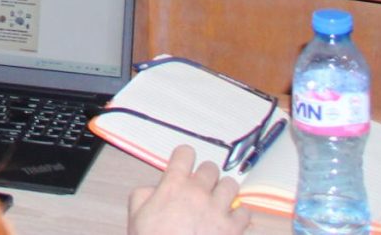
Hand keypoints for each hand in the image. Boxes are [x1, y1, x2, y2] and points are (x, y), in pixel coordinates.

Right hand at [129, 148, 254, 234]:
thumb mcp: (136, 214)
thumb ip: (146, 193)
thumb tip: (158, 189)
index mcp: (173, 185)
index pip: (185, 153)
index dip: (184, 158)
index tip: (184, 166)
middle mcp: (198, 192)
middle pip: (211, 168)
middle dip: (205, 176)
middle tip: (201, 189)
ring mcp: (218, 210)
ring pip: (231, 185)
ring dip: (224, 192)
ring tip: (218, 202)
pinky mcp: (233, 229)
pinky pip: (245, 212)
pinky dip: (239, 215)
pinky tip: (230, 220)